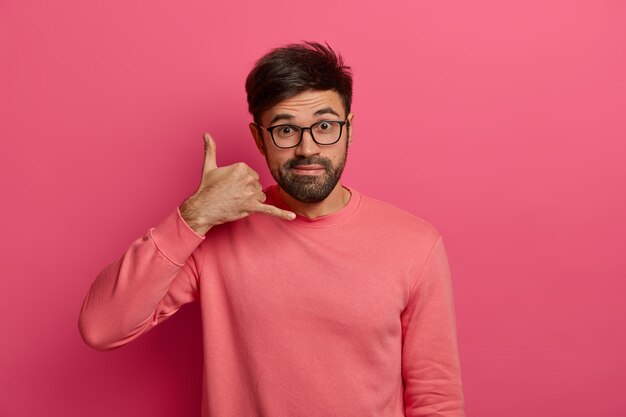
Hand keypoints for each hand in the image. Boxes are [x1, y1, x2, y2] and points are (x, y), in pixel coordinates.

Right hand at [179, 133, 295, 234]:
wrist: (202, 207)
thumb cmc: (206, 188)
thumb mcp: (209, 166)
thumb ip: (211, 149)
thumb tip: (206, 134)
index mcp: (242, 166)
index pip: (252, 175)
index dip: (243, 183)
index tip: (231, 186)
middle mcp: (248, 178)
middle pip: (257, 186)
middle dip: (248, 192)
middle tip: (232, 195)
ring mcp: (250, 193)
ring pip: (260, 197)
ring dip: (252, 202)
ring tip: (236, 202)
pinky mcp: (251, 206)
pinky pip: (269, 210)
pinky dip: (281, 214)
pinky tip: (292, 217)